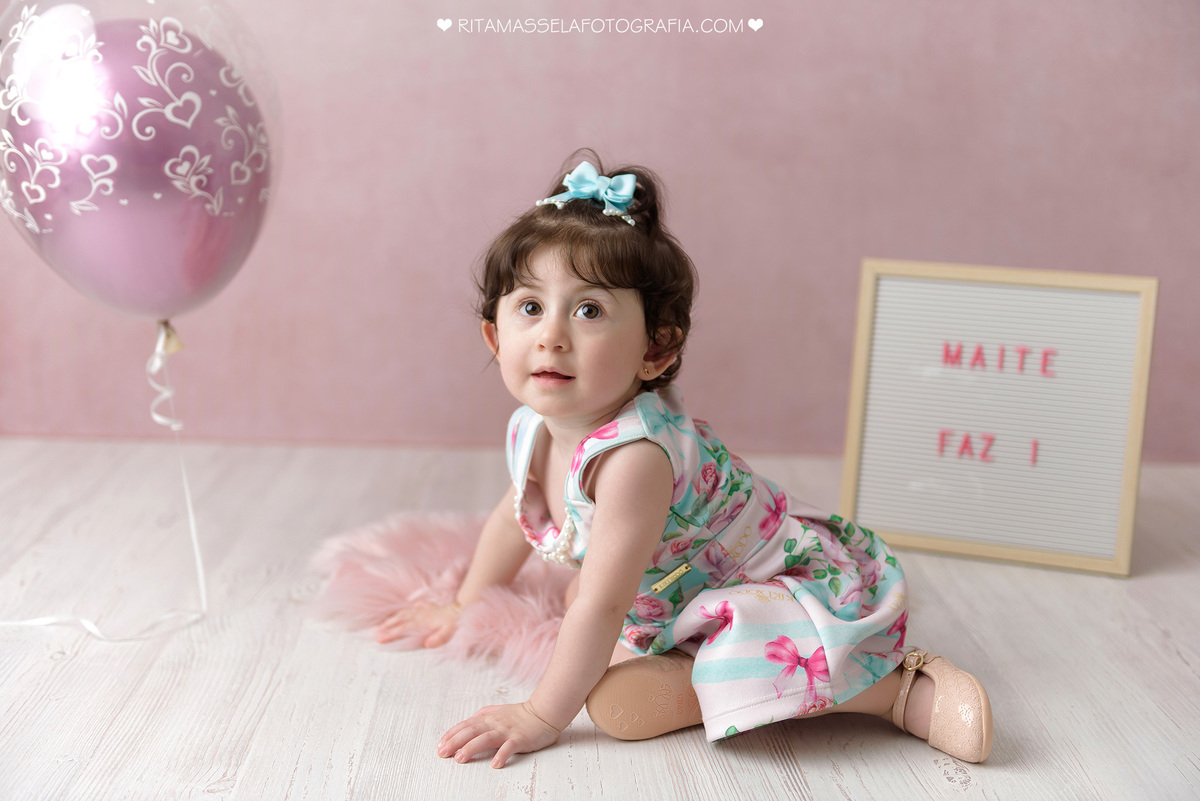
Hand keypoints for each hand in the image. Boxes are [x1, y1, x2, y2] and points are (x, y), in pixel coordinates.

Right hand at [374, 601, 459, 645]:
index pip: (402, 628)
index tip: (380, 639)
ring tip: (384, 623)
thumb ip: (437, 638)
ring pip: (403, 613)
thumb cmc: (453, 623)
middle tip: (376, 632)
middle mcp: (419, 615)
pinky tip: (406, 610)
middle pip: (399, 620)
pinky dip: (407, 610)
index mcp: (421, 621)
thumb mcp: (447, 633)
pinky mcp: (427, 608)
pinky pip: (413, 608)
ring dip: (393, 618)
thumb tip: (426, 644)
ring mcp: (422, 610)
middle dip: (386, 626)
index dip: (390, 634)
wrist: (460, 609)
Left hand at [436, 701, 561, 768]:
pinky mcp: (520, 739)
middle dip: (455, 742)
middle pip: (471, 732)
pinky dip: (502, 755)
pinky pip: (509, 747)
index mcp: (489, 718)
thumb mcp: (500, 710)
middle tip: (442, 753)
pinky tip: (495, 764)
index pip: (466, 725)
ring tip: (460, 759)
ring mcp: (507, 731)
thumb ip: (485, 714)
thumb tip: (470, 719)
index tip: (440, 745)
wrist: (544, 712)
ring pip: (485, 738)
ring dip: (471, 748)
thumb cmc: (522, 714)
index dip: (451, 734)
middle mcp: (495, 724)